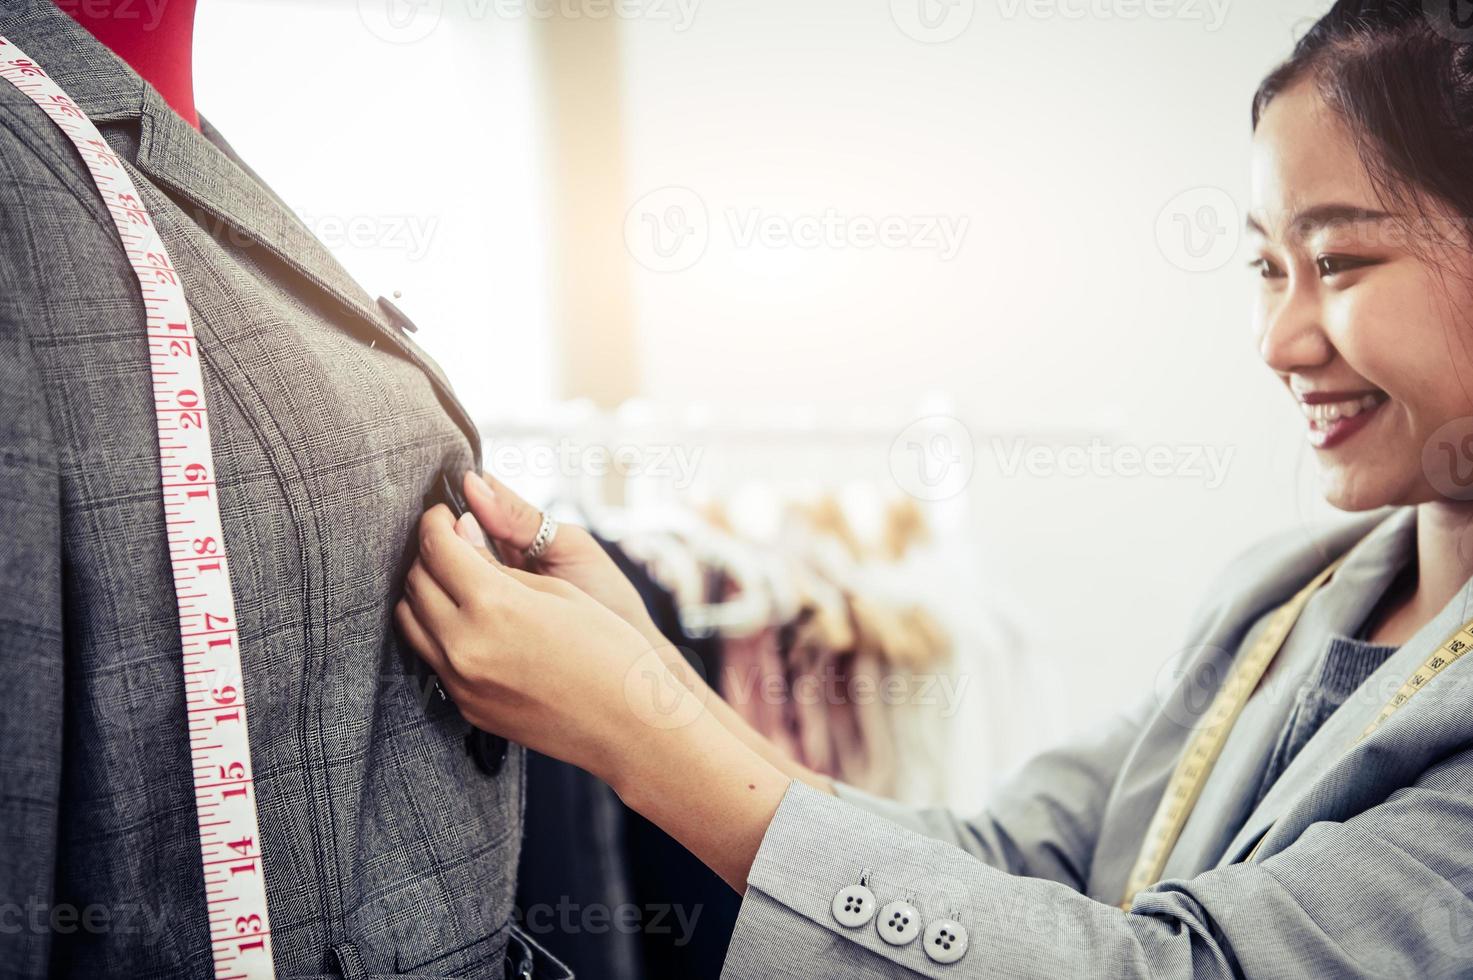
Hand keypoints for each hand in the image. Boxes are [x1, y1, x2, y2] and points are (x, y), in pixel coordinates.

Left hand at [395, 504, 707, 781]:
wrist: (628, 725)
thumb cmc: (608, 650)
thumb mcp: (559, 590)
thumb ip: (499, 563)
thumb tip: (461, 534)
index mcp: (493, 604)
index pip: (436, 548)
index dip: (435, 523)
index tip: (443, 514)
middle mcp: (465, 643)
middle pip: (416, 582)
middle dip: (428, 553)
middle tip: (451, 542)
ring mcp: (461, 681)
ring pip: (410, 622)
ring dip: (423, 592)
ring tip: (453, 580)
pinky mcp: (466, 706)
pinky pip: (431, 657)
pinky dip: (437, 630)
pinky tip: (467, 622)